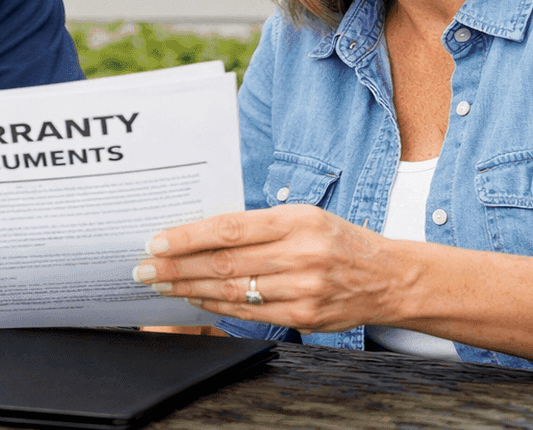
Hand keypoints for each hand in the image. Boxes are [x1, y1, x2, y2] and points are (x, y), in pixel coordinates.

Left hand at [133, 205, 397, 332]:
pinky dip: (216, 306)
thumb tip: (200, 230)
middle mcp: (301, 254)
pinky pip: (249, 312)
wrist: (388, 277)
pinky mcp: (306, 315)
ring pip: (233, 291)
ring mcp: (304, 288)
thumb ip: (257, 223)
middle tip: (144, 269)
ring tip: (161, 284)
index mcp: (297, 220)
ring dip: (189, 288)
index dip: (187, 237)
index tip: (156, 242)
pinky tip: (194, 298)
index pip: (229, 228)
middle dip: (177, 267)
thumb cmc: (337, 239)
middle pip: (225, 263)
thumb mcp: (304, 216)